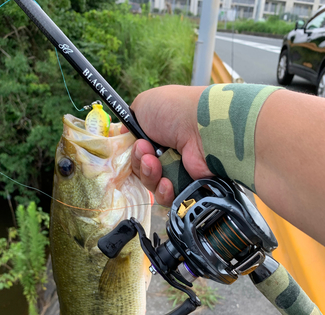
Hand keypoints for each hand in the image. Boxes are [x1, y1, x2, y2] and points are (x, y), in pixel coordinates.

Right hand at [122, 85, 210, 205]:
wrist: (201, 126)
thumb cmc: (174, 110)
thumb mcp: (144, 105)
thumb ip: (130, 121)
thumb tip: (123, 132)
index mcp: (158, 136)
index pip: (137, 154)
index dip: (132, 154)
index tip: (135, 146)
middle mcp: (168, 153)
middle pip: (142, 171)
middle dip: (139, 164)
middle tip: (147, 154)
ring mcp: (179, 171)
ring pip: (152, 185)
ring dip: (149, 176)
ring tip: (156, 165)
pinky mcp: (188, 187)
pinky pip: (168, 198)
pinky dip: (164, 192)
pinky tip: (167, 182)